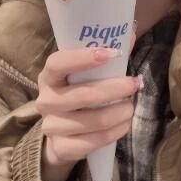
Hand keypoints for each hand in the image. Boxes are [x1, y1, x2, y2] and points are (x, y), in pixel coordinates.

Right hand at [38, 33, 137, 180]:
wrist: (60, 135)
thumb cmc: (77, 94)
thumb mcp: (85, 75)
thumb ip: (106, 55)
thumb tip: (128, 32)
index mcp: (49, 76)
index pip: (58, 63)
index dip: (83, 58)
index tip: (112, 53)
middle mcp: (46, 101)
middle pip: (83, 95)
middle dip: (115, 89)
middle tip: (135, 83)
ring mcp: (52, 126)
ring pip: (93, 121)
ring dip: (119, 113)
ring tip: (131, 106)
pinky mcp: (62, 148)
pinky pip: (93, 142)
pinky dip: (115, 132)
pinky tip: (124, 124)